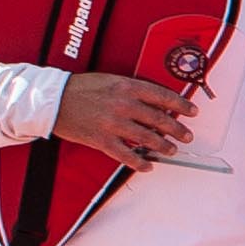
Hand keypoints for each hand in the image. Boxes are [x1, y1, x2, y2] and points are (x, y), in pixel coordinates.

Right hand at [53, 71, 197, 164]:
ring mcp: (113, 124)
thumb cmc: (80, 88)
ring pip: (147, 139)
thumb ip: (133, 90)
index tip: (192, 111)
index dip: (181, 105)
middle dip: (177, 130)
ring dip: (163, 147)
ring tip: (171, 150)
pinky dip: (140, 163)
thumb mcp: (110, 80)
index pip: (163, 96)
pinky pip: (126, 155)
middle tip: (187, 136)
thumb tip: (156, 102)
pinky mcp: (101, 140)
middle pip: (159, 119)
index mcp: (127, 86)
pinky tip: (148, 166)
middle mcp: (123, 105)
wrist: (52, 99)